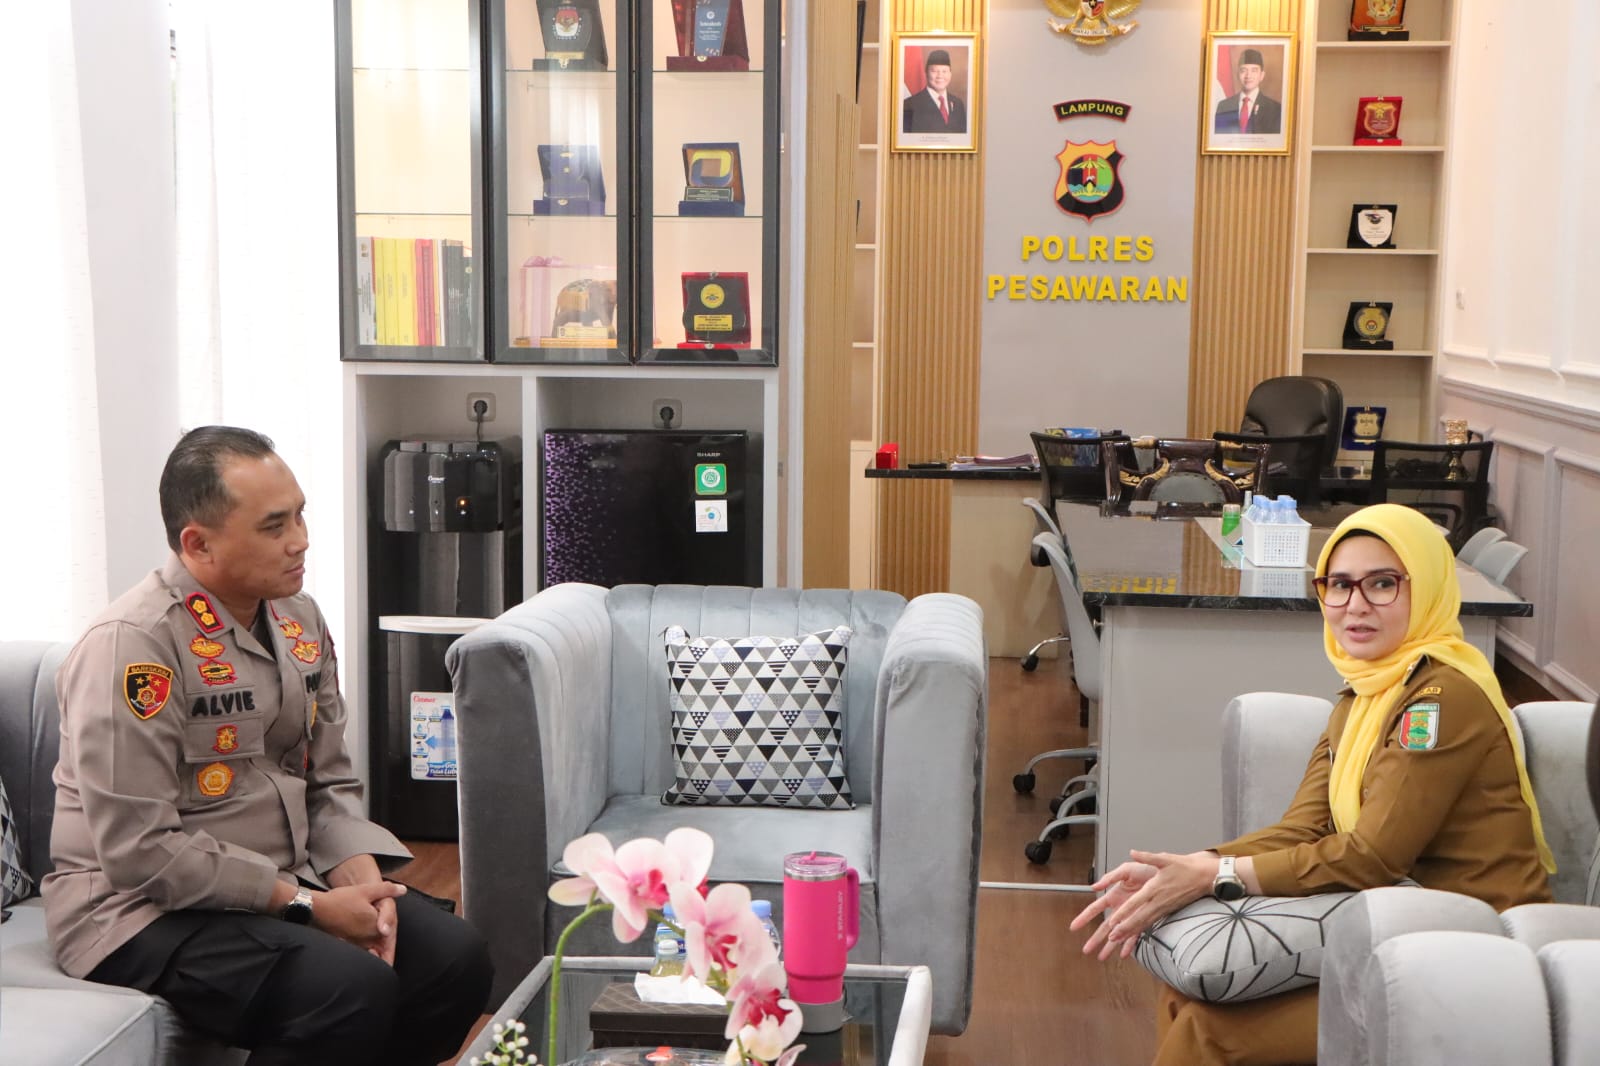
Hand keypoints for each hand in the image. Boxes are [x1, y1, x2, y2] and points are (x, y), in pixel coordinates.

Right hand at [312, 881, 406, 951]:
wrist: (316, 908)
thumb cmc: (341, 900)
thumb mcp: (366, 890)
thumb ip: (387, 890)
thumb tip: (403, 890)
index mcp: (375, 927)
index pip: (388, 940)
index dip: (390, 946)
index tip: (390, 953)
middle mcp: (365, 939)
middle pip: (378, 950)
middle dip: (383, 955)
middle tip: (385, 962)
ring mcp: (353, 943)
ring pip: (366, 954)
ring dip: (371, 956)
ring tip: (373, 958)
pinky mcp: (342, 944)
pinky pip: (354, 953)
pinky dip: (358, 955)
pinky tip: (357, 953)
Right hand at [1068, 859, 1157, 961]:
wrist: (1164, 876)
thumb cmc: (1146, 871)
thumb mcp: (1125, 870)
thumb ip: (1110, 878)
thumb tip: (1094, 886)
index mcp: (1113, 897)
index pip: (1095, 909)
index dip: (1084, 917)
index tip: (1074, 926)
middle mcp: (1121, 909)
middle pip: (1104, 927)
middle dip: (1095, 938)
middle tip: (1086, 949)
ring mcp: (1131, 917)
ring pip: (1117, 935)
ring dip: (1109, 946)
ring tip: (1101, 957)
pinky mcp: (1143, 921)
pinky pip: (1134, 936)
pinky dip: (1128, 946)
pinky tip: (1123, 954)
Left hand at [1093, 850, 1218, 958]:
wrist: (1205, 877)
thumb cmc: (1186, 867)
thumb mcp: (1165, 858)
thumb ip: (1147, 857)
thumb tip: (1132, 852)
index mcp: (1155, 888)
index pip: (1136, 903)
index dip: (1124, 913)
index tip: (1113, 921)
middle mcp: (1158, 901)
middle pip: (1138, 918)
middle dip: (1124, 929)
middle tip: (1111, 938)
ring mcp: (1163, 908)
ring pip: (1144, 923)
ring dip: (1131, 932)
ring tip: (1117, 940)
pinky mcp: (1167, 911)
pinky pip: (1151, 923)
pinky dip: (1141, 929)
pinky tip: (1133, 934)